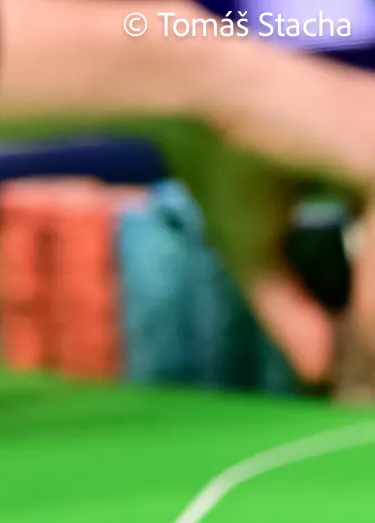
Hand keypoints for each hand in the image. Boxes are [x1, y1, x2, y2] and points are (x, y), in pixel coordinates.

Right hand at [0, 0, 374, 383]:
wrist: (191, 97)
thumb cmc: (218, 157)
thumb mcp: (256, 252)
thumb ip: (291, 310)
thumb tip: (316, 379)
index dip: (368, 332)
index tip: (351, 386)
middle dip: (372, 342)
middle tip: (352, 401)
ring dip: (372, 336)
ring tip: (351, 391)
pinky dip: (369, 311)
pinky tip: (350, 351)